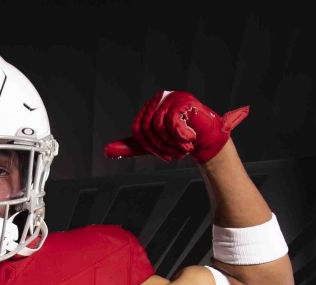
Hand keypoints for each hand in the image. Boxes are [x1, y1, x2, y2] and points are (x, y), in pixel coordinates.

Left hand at [104, 91, 248, 163]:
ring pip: (160, 127)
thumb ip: (132, 146)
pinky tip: (191, 137)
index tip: (166, 155)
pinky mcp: (184, 101)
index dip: (151, 147)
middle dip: (163, 147)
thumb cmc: (180, 140)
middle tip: (178, 152)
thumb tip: (107, 152)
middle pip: (148, 129)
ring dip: (174, 143)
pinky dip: (181, 135)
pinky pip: (172, 122)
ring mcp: (172, 98)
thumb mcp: (153, 144)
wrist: (208, 139)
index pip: (138, 130)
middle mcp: (158, 100)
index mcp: (149, 108)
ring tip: (186, 146)